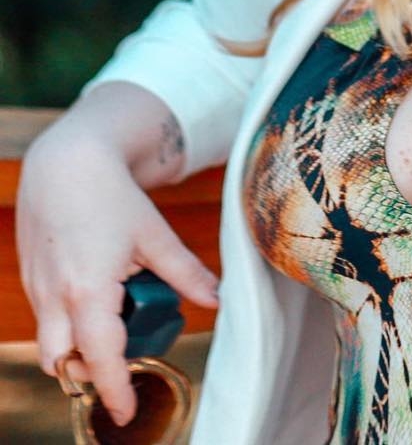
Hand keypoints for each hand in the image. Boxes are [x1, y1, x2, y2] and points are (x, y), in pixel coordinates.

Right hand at [16, 124, 218, 426]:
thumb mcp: (155, 235)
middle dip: (91, 373)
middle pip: (65, 362)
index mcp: (89, 290)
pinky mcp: (31, 279)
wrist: (66, 162)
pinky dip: (67, 326)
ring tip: (115, 329)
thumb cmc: (112, 195)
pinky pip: (45, 320)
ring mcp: (38, 289)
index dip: (114, 388)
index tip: (126, 411)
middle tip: (127, 362)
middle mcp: (56, 297)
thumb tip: (216, 300)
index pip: (100, 357)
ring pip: (50, 345)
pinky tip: (98, 302)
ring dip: (77, 351)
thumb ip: (185, 272)